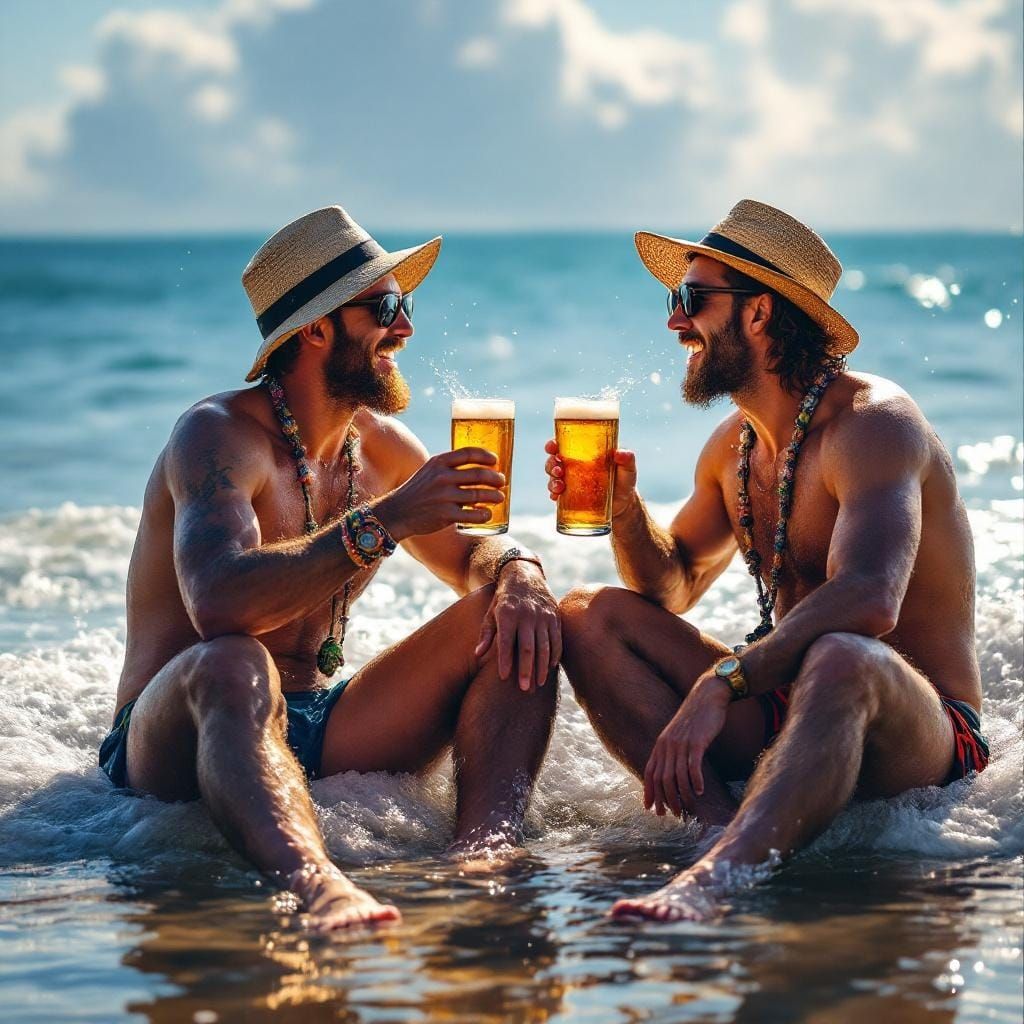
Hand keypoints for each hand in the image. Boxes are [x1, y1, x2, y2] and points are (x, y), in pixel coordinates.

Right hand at [374, 448, 504, 540]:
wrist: (397, 512)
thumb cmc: (417, 491)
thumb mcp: (429, 472)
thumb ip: (448, 468)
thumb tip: (477, 469)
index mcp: (439, 462)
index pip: (469, 453)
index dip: (486, 456)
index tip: (495, 461)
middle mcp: (442, 476)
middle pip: (478, 474)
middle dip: (495, 478)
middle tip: (502, 482)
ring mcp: (444, 496)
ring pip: (479, 494)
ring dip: (494, 496)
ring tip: (500, 497)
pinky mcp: (446, 514)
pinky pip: (472, 514)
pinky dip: (484, 515)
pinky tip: (488, 514)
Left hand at [474, 563, 560, 691]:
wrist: (524, 575)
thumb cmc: (503, 599)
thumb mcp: (490, 612)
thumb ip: (486, 634)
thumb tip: (477, 654)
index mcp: (508, 614)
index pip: (506, 641)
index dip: (505, 659)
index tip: (503, 677)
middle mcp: (526, 615)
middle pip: (527, 647)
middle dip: (526, 669)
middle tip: (524, 689)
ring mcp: (543, 616)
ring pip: (544, 646)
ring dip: (542, 667)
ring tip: (538, 684)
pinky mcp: (554, 617)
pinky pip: (557, 639)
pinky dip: (554, 655)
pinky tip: (550, 668)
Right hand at [543, 440, 638, 516]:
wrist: (623, 506)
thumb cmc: (624, 482)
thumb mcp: (628, 470)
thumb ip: (627, 459)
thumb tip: (620, 453)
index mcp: (583, 454)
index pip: (564, 444)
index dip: (553, 444)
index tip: (553, 446)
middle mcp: (573, 466)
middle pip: (554, 461)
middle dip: (551, 465)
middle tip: (559, 471)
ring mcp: (570, 482)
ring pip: (553, 478)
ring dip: (552, 481)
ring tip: (559, 487)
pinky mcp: (569, 497)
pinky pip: (556, 494)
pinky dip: (554, 495)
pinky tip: (557, 498)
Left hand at [643, 672, 730, 816]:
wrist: (707, 696)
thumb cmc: (695, 718)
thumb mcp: (677, 734)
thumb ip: (671, 750)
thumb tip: (670, 772)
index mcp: (661, 744)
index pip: (650, 772)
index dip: (649, 792)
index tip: (651, 809)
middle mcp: (667, 744)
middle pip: (662, 779)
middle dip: (666, 800)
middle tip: (673, 815)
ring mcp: (681, 743)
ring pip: (677, 776)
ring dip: (681, 795)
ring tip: (687, 809)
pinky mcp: (697, 741)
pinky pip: (694, 766)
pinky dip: (695, 781)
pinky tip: (699, 791)